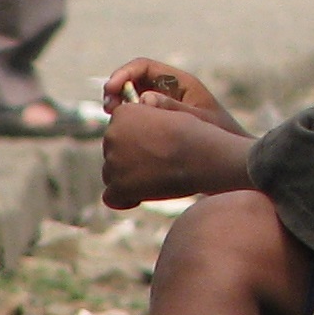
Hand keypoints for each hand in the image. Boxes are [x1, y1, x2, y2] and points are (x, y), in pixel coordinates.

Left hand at [102, 97, 238, 209]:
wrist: (201, 155)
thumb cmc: (191, 135)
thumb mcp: (165, 116)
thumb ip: (144, 123)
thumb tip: (133, 130)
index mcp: (121, 114)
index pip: (117, 135)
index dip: (135, 144)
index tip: (155, 149)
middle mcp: (111, 135)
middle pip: (112, 155)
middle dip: (129, 162)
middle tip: (157, 167)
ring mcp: (113, 161)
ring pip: (111, 176)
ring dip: (128, 180)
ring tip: (154, 181)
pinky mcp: (119, 185)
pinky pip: (111, 198)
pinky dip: (123, 200)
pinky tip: (140, 198)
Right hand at [104, 57, 238, 133]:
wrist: (232, 158)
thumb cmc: (220, 136)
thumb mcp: (198, 122)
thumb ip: (173, 109)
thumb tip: (144, 99)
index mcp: (180, 82)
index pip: (143, 67)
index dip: (123, 74)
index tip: (111, 89)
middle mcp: (169, 90)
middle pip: (133, 80)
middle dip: (116, 90)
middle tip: (109, 107)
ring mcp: (163, 106)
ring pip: (131, 98)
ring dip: (118, 106)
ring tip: (111, 119)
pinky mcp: (159, 122)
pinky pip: (137, 116)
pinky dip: (125, 121)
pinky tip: (122, 133)